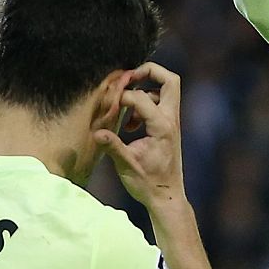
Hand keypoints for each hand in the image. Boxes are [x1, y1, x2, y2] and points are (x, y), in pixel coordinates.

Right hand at [96, 62, 185, 208]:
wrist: (166, 197)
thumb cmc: (148, 184)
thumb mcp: (126, 166)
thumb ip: (112, 146)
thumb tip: (96, 133)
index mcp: (162, 127)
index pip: (141, 97)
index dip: (122, 96)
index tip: (109, 106)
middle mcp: (171, 120)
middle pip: (170, 80)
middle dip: (149, 72)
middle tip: (127, 78)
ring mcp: (172, 123)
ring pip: (166, 91)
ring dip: (144, 91)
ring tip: (125, 109)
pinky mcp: (168, 128)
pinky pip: (160, 104)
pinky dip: (145, 105)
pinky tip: (130, 125)